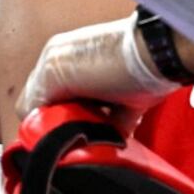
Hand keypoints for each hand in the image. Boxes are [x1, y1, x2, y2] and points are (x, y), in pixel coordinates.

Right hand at [17, 15, 178, 134]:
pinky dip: (113, 134)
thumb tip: (33, 119)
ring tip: (94, 137)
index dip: (38, 117)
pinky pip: (113, 125)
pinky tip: (113, 138)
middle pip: (60, 111)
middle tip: (72, 135)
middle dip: (64, 125)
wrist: (160, 56)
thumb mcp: (57, 72)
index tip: (49, 131)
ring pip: (86, 119)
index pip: (33, 98)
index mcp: (55, 60)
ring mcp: (104, 87)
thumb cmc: (108, 59)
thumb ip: (36, 94)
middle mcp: (77, 71)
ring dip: (88, 130)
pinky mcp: (129, 101)